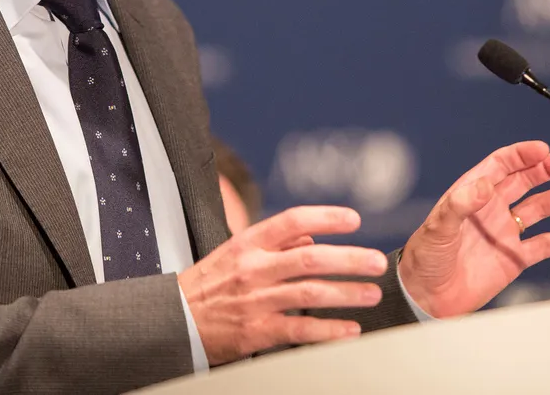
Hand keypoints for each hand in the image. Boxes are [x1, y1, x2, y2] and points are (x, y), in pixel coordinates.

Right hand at [178, 205, 388, 364]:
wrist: (172, 321)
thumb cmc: (207, 285)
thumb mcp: (234, 252)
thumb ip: (273, 243)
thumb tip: (310, 237)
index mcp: (248, 243)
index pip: (292, 220)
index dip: (326, 217)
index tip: (354, 220)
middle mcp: (253, 268)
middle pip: (310, 257)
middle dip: (349, 259)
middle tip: (377, 262)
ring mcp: (255, 301)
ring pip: (309, 292)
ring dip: (346, 293)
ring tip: (372, 294)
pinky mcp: (256, 331)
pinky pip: (299, 329)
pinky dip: (328, 330)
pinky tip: (349, 330)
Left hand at [397, 141, 549, 318]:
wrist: (427, 298)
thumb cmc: (424, 259)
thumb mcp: (437, 228)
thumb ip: (459, 205)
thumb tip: (482, 185)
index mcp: (470, 194)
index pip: (500, 166)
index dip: (521, 155)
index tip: (542, 150)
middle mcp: (490, 209)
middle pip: (524, 181)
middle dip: (546, 170)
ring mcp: (504, 233)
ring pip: (539, 209)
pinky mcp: (514, 258)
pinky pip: (544, 244)